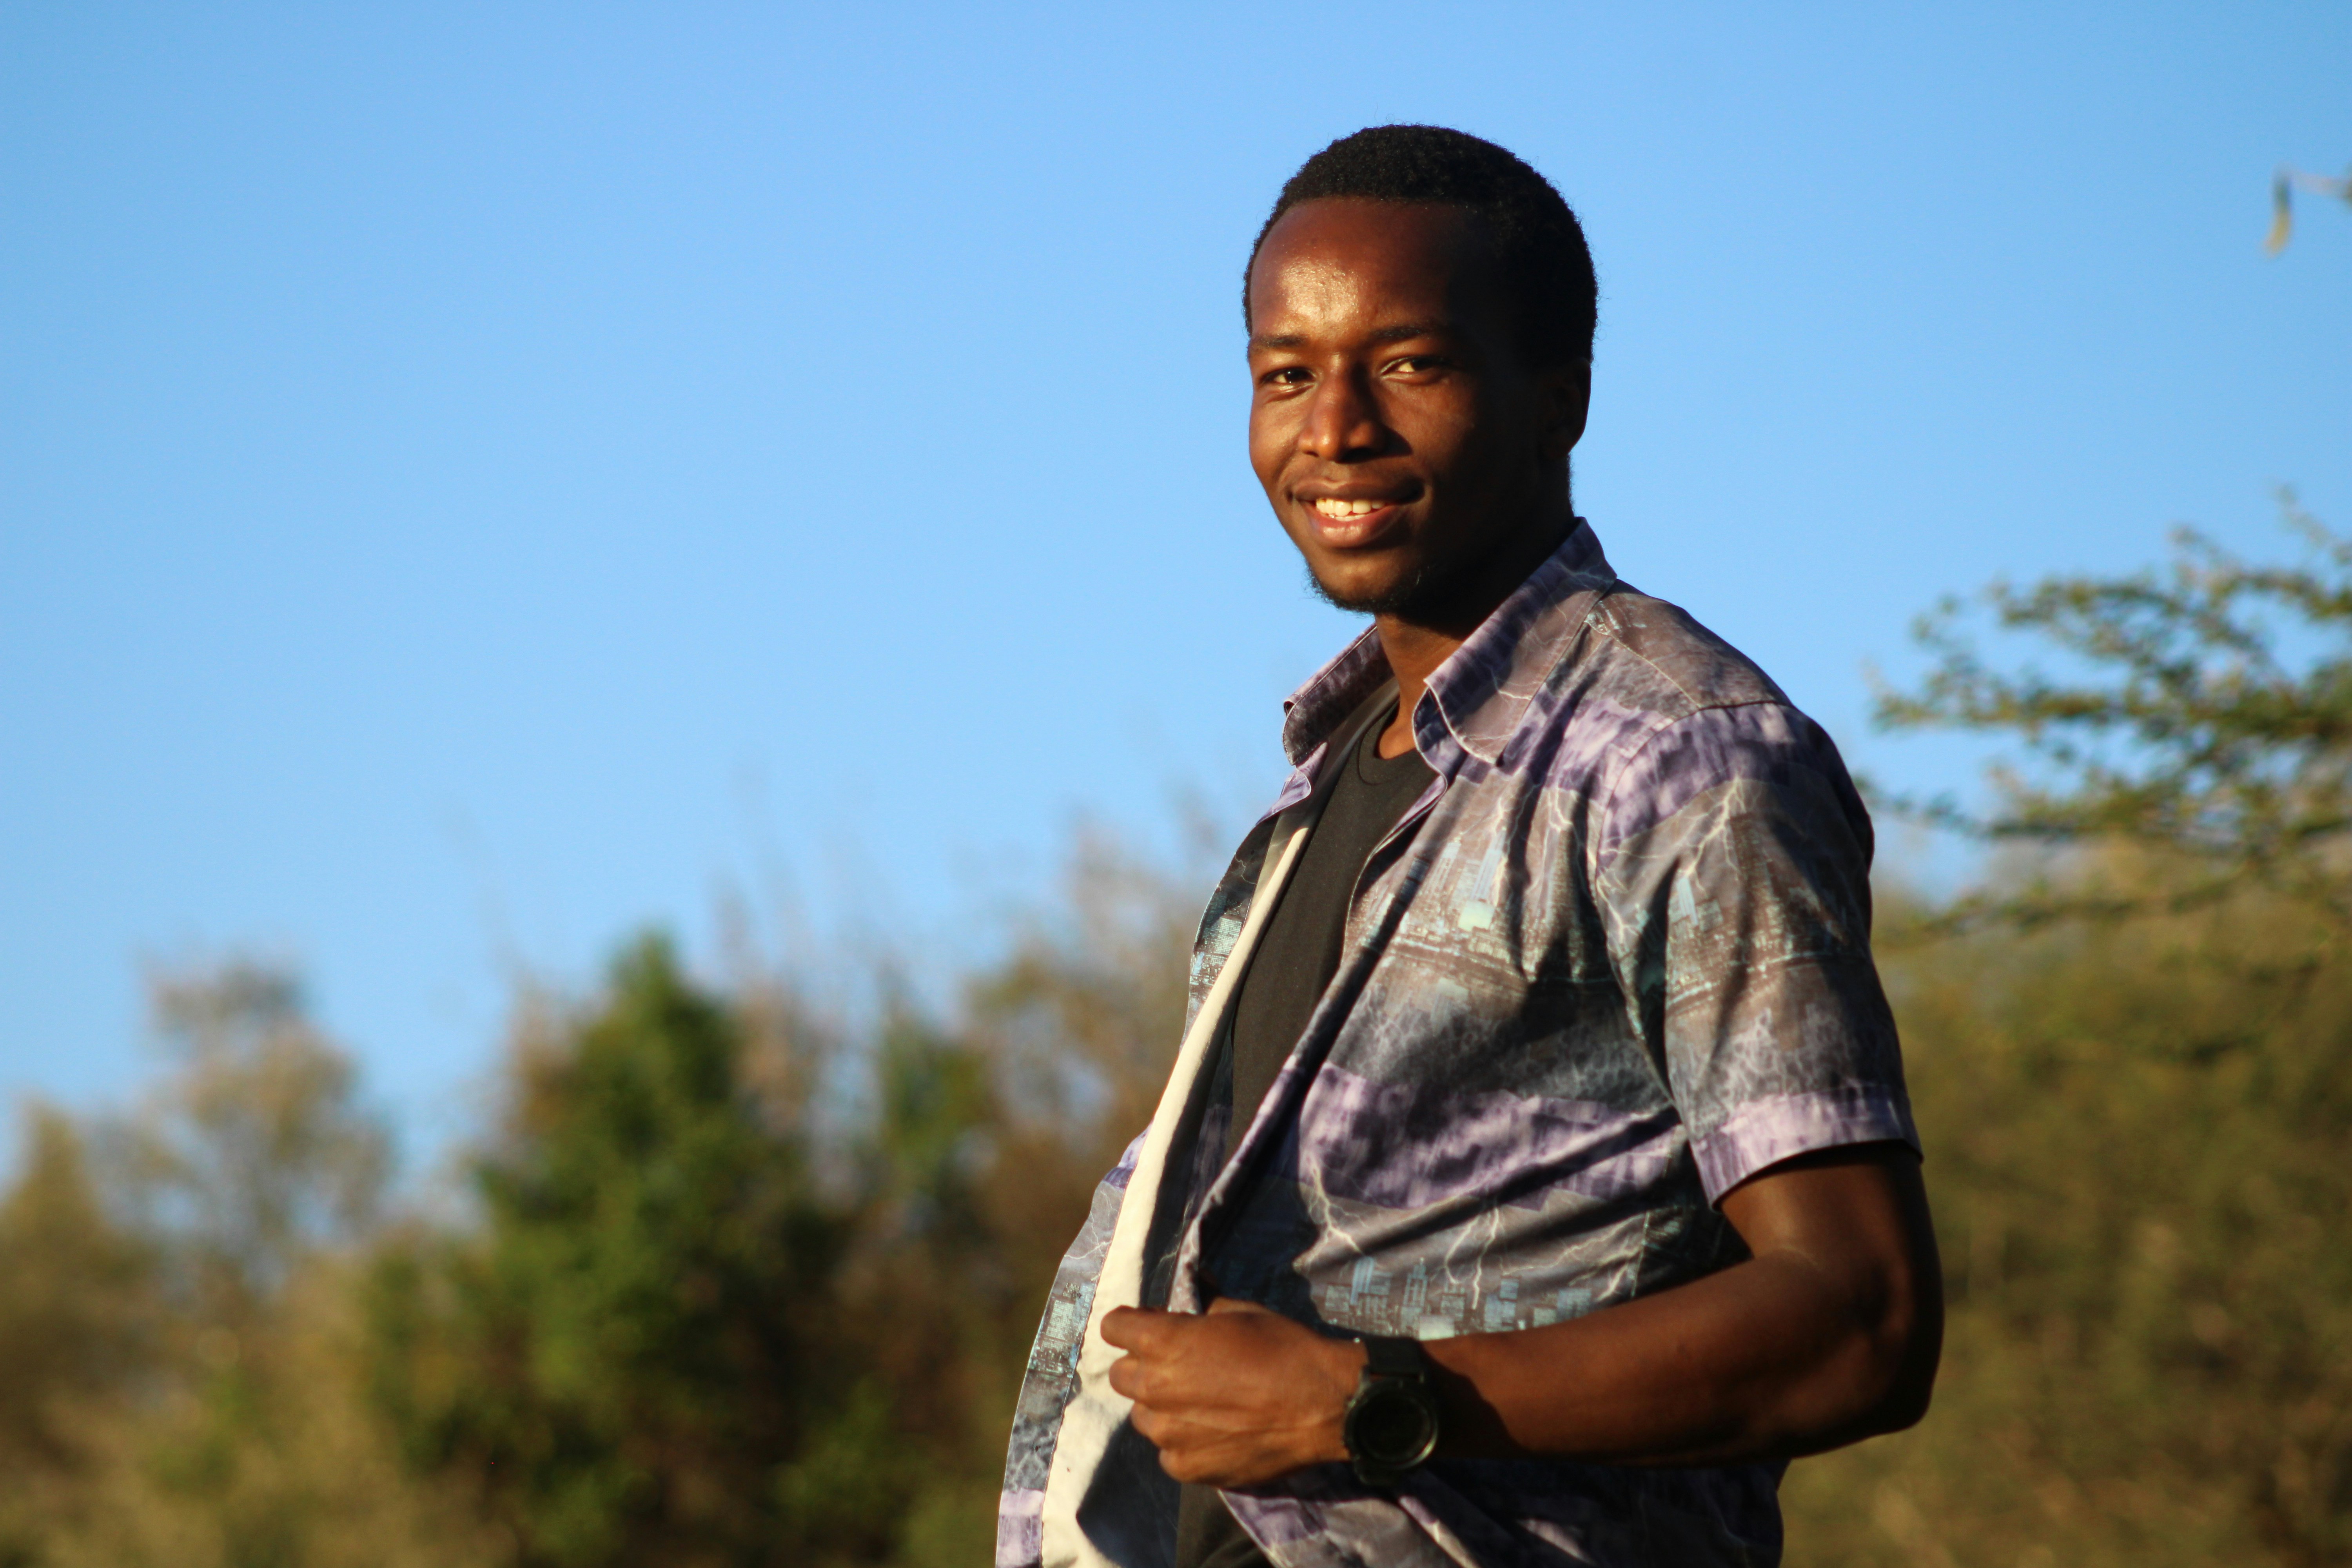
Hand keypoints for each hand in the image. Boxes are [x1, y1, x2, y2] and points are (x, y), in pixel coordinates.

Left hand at [1100, 1298, 1363, 1486]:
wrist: (1324, 1405)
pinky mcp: (1186, 1467)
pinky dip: (1184, 1442)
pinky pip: (1167, 1452)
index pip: (1113, 1327)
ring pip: (1143, 1416)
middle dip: (1143, 1366)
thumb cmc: (1284, 1349)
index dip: (1131, 1325)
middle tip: (1179, 1367)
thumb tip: (1188, 1318)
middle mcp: (1155, 1387)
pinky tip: (1215, 1434)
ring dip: (1162, 1407)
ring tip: (1201, 1406)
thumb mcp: (1240, 1313)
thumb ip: (1200, 1317)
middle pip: (1121, 1375)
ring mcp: (1168, 1433)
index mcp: (1164, 1342)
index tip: (1149, 1328)